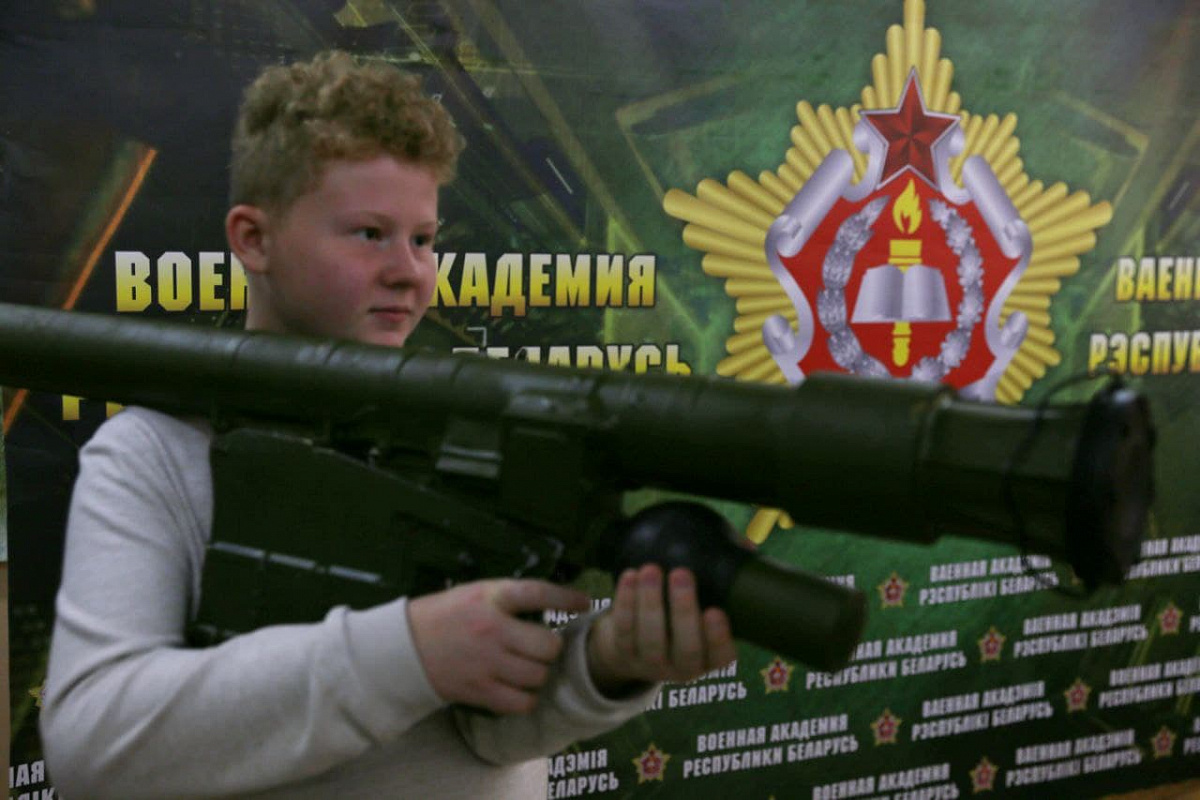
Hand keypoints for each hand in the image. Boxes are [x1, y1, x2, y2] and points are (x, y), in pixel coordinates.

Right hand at [408, 579, 590, 713]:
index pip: (537, 593)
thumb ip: (509, 598)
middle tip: (541, 647)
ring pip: (538, 675)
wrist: (404, 648)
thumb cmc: (445, 615)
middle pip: (547, 645)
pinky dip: (526, 697)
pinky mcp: (479, 691)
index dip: (566, 599)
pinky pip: (521, 702)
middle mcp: (491, 629)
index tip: (584, 603)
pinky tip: (518, 689)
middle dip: (550, 647)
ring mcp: (486, 663)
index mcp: (490, 598)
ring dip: (539, 673)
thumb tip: (552, 606)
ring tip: (528, 668)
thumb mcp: (475, 592)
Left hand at [586, 565, 736, 696]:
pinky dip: (625, 601)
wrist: (636, 645)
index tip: (715, 611)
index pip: (721, 656)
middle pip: (686, 647)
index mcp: (710, 658)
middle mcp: (683, 667)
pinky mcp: (624, 652)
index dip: (718, 637)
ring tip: (651, 569)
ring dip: (650, 601)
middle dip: (683, 610)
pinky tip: (630, 576)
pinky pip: (624, 629)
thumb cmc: (683, 615)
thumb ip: (726, 577)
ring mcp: (651, 663)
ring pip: (651, 638)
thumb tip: (746, 549)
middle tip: (682, 573)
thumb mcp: (707, 603)